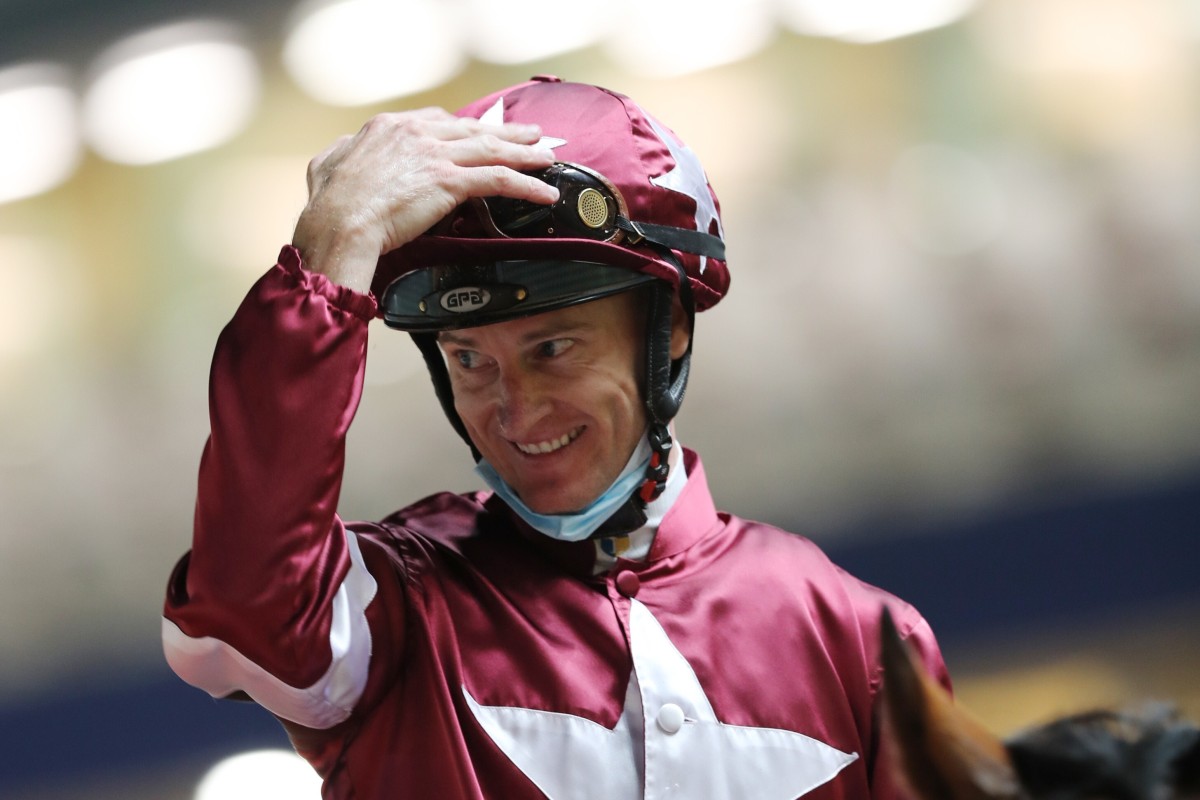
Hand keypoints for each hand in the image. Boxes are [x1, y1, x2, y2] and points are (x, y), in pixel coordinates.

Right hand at [292, 107, 558, 292]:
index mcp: (389, 127)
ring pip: (492, 149)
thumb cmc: (328, 205)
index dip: (464, 129)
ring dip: (525, 153)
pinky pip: (499, 179)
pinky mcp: (450, 181)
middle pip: (472, 129)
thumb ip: (344, 153)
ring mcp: (435, 154)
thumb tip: (345, 149)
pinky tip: (545, 192)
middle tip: (530, 133)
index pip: (438, 121)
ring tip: (547, 157)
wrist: (338, 225)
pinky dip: (526, 184)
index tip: (479, 133)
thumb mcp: (328, 165)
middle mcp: (416, 133)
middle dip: (506, 132)